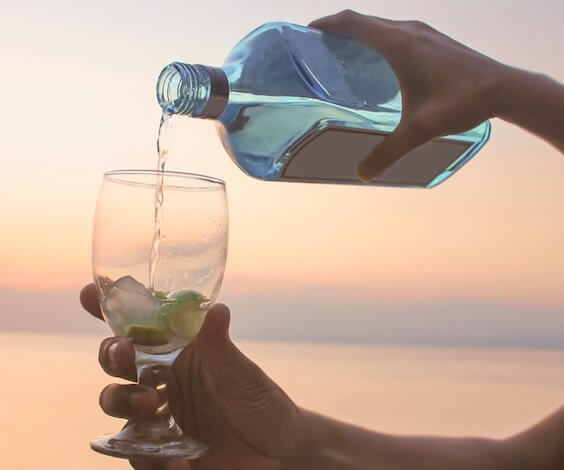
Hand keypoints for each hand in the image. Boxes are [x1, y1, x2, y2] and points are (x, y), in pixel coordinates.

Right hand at [80, 284, 307, 469]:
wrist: (276, 451)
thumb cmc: (260, 401)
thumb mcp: (240, 373)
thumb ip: (220, 347)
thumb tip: (216, 309)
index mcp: (180, 352)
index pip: (141, 326)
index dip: (110, 310)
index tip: (88, 293)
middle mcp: (163, 379)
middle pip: (118, 362)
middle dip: (112, 354)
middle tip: (125, 355)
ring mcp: (158, 415)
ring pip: (115, 401)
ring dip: (122, 400)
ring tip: (150, 404)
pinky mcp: (160, 451)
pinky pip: (136, 452)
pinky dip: (148, 455)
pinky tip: (177, 459)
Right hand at [310, 10, 506, 180]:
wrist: (503, 89)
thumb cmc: (462, 102)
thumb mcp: (419, 130)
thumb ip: (388, 153)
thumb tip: (362, 174)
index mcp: (399, 44)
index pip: (353, 23)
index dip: (327, 24)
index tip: (307, 32)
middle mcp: (409, 31)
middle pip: (364, 21)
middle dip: (338, 30)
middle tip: (319, 49)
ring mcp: (424, 33)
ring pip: (381, 25)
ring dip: (360, 34)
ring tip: (344, 55)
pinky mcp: (434, 40)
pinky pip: (396, 32)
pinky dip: (378, 39)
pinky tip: (379, 63)